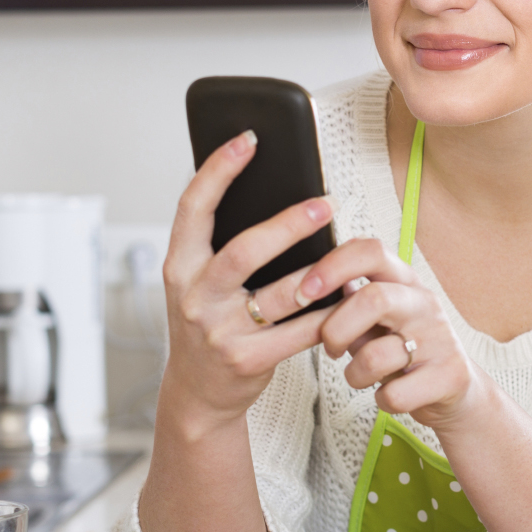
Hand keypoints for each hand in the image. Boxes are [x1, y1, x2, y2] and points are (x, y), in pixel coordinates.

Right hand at [160, 130, 339, 432]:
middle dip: (288, 224)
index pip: (192, 208)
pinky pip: (302, 331)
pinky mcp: (248, 360)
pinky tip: (352, 296)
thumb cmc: (208, 324)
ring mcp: (220, 331)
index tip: (248, 138)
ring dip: (323, 272)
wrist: (197, 393)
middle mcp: (193, 297)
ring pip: (282, 294)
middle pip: (244, 251)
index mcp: (178, 266)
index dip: (218, 170)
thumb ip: (221, 246)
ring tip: (353, 251)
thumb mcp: (198, 283)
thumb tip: (272, 193)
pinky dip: (331, 313)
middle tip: (325, 202)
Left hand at [299, 238, 491, 431]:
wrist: (454, 390)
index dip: (333, 266)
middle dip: (336, 329)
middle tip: (330, 347)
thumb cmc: (403, 350)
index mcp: (404, 281)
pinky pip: (394, 394)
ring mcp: (441, 338)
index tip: (304, 291)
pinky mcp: (450, 376)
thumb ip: (348, 302)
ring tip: (362, 376)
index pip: (370, 251)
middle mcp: (425, 303)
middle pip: (374, 298)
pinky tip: (390, 394)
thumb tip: (303, 287)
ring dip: (355, 374)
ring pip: (377, 356)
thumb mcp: (376, 319)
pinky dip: (382, 399)